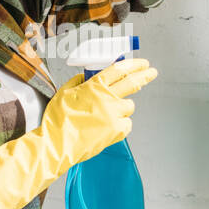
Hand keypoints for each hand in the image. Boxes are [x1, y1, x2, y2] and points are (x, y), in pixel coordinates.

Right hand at [41, 58, 158, 169]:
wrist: (57, 144)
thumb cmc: (58, 121)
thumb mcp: (63, 93)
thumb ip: (77, 83)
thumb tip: (85, 78)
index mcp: (93, 86)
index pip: (118, 70)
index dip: (133, 65)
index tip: (142, 64)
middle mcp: (106, 98)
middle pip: (132, 82)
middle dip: (145, 76)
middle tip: (151, 72)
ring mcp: (113, 114)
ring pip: (129, 106)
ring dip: (123, 108)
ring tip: (107, 115)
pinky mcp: (116, 130)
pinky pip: (127, 123)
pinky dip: (121, 124)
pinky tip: (108, 127)